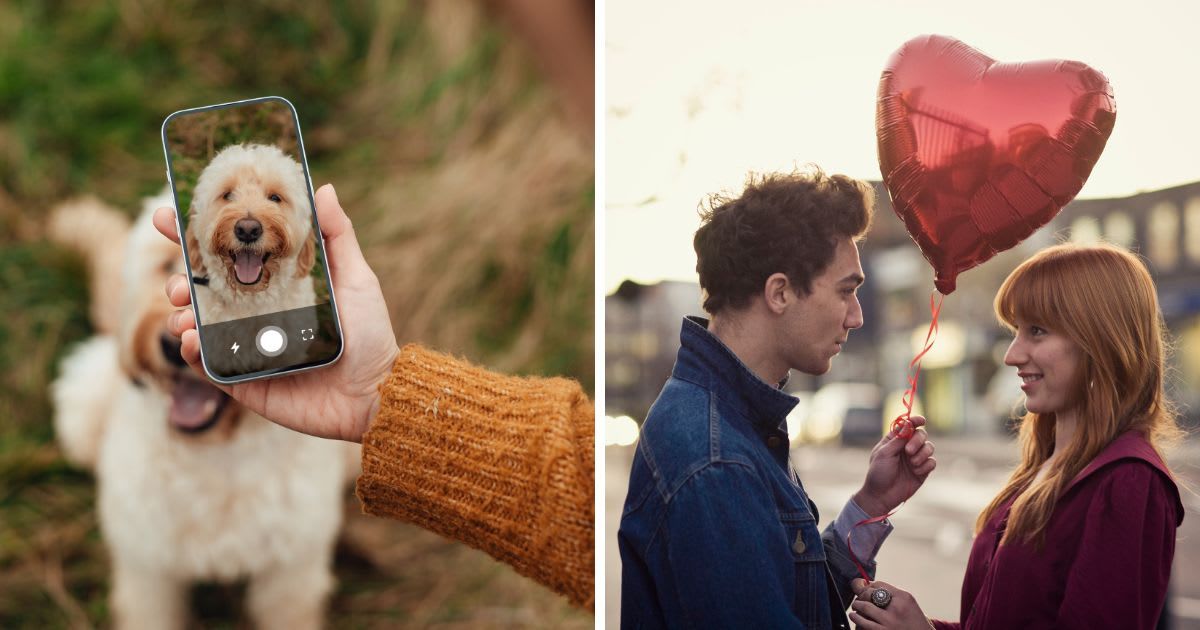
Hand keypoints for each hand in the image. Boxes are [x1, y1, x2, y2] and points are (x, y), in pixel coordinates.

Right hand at [154, 184, 398, 442]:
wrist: (376, 393)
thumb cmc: (369, 334)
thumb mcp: (355, 279)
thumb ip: (337, 236)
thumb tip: (323, 188)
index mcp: (276, 285)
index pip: (229, 257)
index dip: (194, 236)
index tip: (167, 215)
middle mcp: (257, 314)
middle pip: (204, 292)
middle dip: (180, 281)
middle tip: (180, 282)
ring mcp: (249, 348)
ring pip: (199, 328)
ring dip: (182, 317)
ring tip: (185, 315)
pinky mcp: (246, 382)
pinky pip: (210, 368)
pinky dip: (195, 354)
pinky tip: (193, 342)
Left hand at [849, 579, 931, 629]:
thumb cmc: (913, 621)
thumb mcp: (908, 603)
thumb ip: (891, 594)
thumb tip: (865, 584)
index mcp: (903, 598)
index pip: (878, 584)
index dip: (869, 585)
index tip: (866, 588)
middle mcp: (896, 608)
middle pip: (869, 594)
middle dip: (861, 594)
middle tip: (860, 597)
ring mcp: (889, 622)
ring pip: (864, 607)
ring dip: (856, 605)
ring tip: (856, 606)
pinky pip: (863, 623)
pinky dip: (856, 618)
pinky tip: (854, 616)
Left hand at [852, 415, 935, 516]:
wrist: (882, 495)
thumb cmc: (878, 473)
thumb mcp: (884, 453)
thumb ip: (898, 439)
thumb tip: (908, 424)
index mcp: (894, 440)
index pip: (907, 426)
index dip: (915, 421)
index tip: (921, 420)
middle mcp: (906, 447)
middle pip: (921, 434)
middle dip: (918, 440)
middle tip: (908, 451)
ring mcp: (915, 458)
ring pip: (930, 447)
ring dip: (922, 454)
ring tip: (912, 464)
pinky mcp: (923, 470)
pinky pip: (932, 462)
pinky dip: (925, 466)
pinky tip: (916, 472)